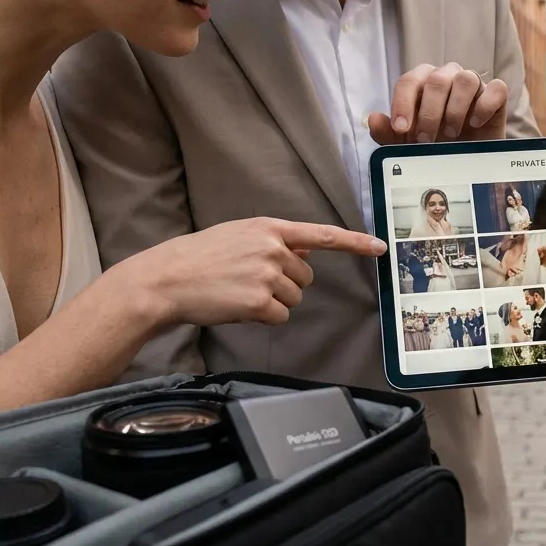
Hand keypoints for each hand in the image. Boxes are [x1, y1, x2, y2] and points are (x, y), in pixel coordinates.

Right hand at [110, 218, 386, 326]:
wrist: (165, 280)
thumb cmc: (198, 260)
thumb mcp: (238, 237)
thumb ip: (273, 242)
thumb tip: (304, 253)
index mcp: (269, 228)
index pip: (321, 235)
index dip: (354, 243)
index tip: (380, 247)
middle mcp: (273, 248)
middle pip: (305, 278)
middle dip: (284, 285)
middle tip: (247, 282)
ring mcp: (267, 275)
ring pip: (294, 299)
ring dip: (272, 303)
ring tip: (237, 292)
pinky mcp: (260, 302)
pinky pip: (280, 317)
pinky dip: (262, 317)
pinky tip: (237, 306)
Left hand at [369, 62, 507, 143]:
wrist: (470, 162)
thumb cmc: (436, 147)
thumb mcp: (407, 146)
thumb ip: (388, 134)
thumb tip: (372, 119)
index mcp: (422, 83)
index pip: (409, 81)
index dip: (402, 103)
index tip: (401, 129)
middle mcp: (447, 78)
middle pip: (436, 80)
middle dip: (429, 113)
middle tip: (426, 140)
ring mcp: (473, 85)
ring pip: (466, 79)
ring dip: (455, 109)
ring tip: (451, 134)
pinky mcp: (497, 96)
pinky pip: (496, 89)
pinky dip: (485, 105)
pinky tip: (476, 124)